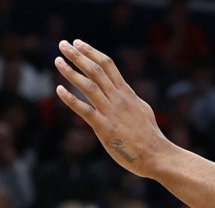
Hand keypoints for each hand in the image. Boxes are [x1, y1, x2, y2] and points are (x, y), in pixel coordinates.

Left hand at [55, 39, 171, 178]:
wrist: (156, 155)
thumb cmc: (150, 136)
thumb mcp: (143, 110)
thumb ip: (131, 99)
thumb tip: (125, 91)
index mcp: (127, 93)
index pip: (108, 66)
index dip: (91, 52)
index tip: (78, 43)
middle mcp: (118, 99)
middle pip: (96, 70)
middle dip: (78, 56)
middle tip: (63, 45)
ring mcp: (111, 112)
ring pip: (89, 86)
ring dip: (71, 72)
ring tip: (57, 61)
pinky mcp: (104, 128)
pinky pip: (84, 110)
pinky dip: (70, 99)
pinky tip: (59, 90)